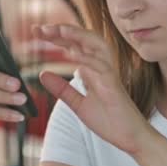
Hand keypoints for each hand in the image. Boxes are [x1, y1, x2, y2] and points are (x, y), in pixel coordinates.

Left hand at [34, 24, 152, 155]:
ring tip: (58, 30)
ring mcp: (108, 74)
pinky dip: (87, 58)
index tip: (36, 31)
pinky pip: (101, 66)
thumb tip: (43, 74)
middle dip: (62, 30)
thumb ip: (62, 89)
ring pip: (95, 46)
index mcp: (91, 69)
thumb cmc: (109, 119)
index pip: (72, 45)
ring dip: (77, 36)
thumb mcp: (78, 104)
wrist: (130, 137)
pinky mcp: (114, 85)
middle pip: (82, 39)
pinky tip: (72, 54)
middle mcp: (100, 66)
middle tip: (39, 28)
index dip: (56, 36)